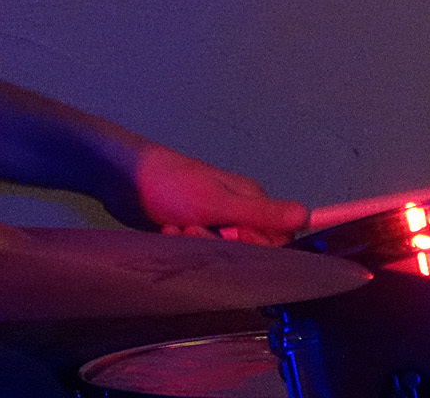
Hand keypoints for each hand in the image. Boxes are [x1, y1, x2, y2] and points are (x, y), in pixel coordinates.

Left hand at [134, 144, 308, 245]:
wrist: (123, 176)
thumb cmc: (171, 184)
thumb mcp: (217, 202)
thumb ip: (261, 213)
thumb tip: (306, 215)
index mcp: (251, 199)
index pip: (279, 238)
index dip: (260, 249)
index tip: (233, 242)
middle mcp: (238, 211)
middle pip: (250, 249)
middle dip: (223, 248)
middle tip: (194, 231)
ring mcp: (214, 220)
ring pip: (223, 252)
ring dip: (199, 247)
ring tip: (176, 230)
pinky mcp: (193, 229)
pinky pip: (201, 250)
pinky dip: (185, 246)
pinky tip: (167, 233)